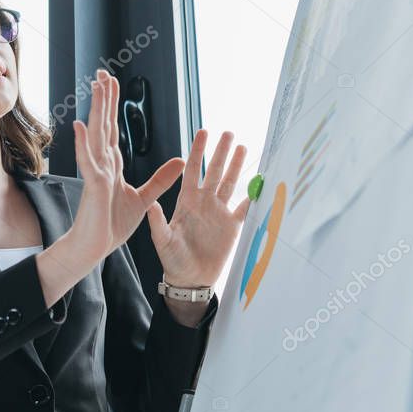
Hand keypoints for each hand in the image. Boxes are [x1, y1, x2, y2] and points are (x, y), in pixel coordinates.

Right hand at [69, 69, 184, 262]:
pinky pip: (88, 163)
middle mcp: (102, 164)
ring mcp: (96, 173)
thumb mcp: (144, 198)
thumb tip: (180, 160)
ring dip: (96, 111)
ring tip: (96, 87)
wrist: (95, 247)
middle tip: (102, 73)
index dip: (111, 105)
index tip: (111, 83)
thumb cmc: (112, 224)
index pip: (112, 129)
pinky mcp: (93, 187)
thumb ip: (161, 178)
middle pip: (103, 125)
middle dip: (103, 99)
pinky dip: (83, 145)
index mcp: (112, 165)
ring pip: (96, 135)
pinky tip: (80, 125)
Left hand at [146, 129, 250, 286]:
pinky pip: (244, 207)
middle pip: (214, 171)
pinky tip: (260, 182)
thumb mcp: (162, 241)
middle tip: (228, 132)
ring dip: (236, 166)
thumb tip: (153, 205)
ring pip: (229, 183)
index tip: (202, 132)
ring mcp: (219, 213)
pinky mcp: (232, 226)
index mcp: (186, 202)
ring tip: (242, 147)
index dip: (197, 151)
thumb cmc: (172, 260)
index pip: (192, 170)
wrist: (190, 279)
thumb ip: (159, 223)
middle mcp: (204, 203)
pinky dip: (252, 196)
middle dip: (220, 152)